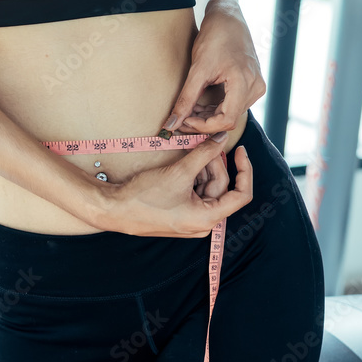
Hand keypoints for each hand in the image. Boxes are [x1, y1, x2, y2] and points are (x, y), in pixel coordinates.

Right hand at [103, 135, 252, 237]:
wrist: (116, 209)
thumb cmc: (145, 197)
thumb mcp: (180, 172)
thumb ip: (205, 153)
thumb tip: (222, 138)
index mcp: (208, 218)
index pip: (241, 195)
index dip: (245, 171)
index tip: (240, 151)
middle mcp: (203, 223)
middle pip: (221, 186)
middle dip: (213, 163)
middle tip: (202, 143)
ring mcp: (193, 218)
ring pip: (208, 186)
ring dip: (202, 167)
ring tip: (189, 153)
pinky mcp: (182, 213)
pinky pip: (196, 191)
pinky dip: (193, 175)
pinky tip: (183, 164)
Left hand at [160, 5, 265, 194]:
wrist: (228, 17)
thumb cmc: (214, 37)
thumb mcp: (197, 69)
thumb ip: (185, 99)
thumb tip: (172, 124)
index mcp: (245, 83)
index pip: (226, 120)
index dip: (203, 126)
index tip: (184, 122)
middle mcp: (256, 87)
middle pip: (229, 119)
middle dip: (203, 122)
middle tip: (181, 120)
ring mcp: (256, 86)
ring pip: (231, 113)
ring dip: (209, 115)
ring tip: (188, 109)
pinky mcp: (252, 84)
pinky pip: (235, 104)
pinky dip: (216, 107)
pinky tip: (200, 103)